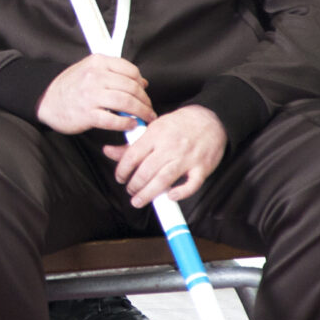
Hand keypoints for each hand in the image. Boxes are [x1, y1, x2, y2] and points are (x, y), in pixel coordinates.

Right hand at [36, 54, 155, 135]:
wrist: (46, 101)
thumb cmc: (69, 86)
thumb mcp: (89, 69)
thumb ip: (114, 72)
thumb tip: (142, 82)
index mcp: (97, 62)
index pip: (130, 70)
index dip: (142, 83)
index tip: (144, 92)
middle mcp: (94, 76)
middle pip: (132, 88)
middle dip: (145, 101)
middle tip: (148, 109)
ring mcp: (91, 95)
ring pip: (126, 103)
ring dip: (141, 113)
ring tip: (145, 118)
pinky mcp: (88, 114)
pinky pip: (114, 120)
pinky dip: (127, 123)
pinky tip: (130, 125)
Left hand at [103, 106, 228, 207]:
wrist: (211, 119)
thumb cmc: (178, 125)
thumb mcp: (153, 129)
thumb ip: (131, 144)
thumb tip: (107, 152)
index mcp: (156, 134)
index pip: (133, 155)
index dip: (122, 170)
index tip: (120, 178)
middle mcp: (170, 146)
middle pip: (146, 170)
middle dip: (134, 185)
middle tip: (131, 191)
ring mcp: (187, 157)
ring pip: (164, 179)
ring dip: (149, 193)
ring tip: (138, 201)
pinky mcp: (202, 167)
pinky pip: (192, 184)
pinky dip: (181, 192)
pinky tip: (170, 197)